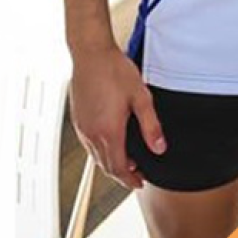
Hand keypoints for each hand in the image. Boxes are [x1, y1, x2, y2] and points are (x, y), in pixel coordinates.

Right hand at [69, 45, 166, 189]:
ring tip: (127, 161)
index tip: (139, 183)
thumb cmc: (115, 71)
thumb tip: (159, 148)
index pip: (118, 167)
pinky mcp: (78, 120)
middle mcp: (92, 133)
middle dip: (121, 174)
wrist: (91, 54)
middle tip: (136, 175)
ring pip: (95, 156)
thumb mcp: (141, 97)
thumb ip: (151, 126)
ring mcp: (82, 127)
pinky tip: (111, 144)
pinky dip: (100, 152)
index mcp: (108, 131)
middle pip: (105, 165)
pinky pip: (88, 145)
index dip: (129, 179)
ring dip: (110, 163)